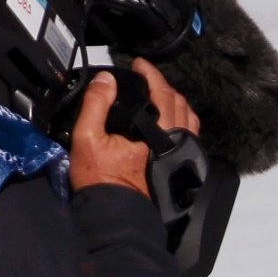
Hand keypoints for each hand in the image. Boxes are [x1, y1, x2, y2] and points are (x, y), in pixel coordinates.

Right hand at [69, 58, 200, 195]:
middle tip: (146, 77)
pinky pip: (189, 136)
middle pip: (180, 104)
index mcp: (159, 133)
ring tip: (159, 93)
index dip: (152, 74)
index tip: (139, 63)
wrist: (116, 212)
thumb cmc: (101, 176)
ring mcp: (182, 155)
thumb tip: (107, 79)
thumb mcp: (88, 137)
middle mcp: (178, 142)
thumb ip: (97, 104)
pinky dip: (181, 120)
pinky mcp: (180, 166)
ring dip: (176, 102)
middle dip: (164, 85)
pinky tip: (167, 119)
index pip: (163, 94)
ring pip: (189, 120)